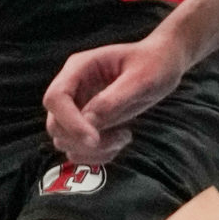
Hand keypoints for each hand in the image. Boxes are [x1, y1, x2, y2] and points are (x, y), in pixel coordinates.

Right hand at [44, 38, 185, 166]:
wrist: (163, 64)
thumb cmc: (155, 64)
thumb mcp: (141, 78)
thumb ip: (114, 99)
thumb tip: (89, 121)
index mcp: (79, 69)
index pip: (56, 98)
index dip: (70, 122)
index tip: (95, 139)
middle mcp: (72, 88)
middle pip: (55, 124)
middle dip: (82, 140)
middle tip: (118, 138)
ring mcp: (77, 107)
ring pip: (64, 140)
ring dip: (92, 150)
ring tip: (123, 137)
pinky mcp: (86, 123)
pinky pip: (78, 148)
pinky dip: (96, 155)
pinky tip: (119, 142)